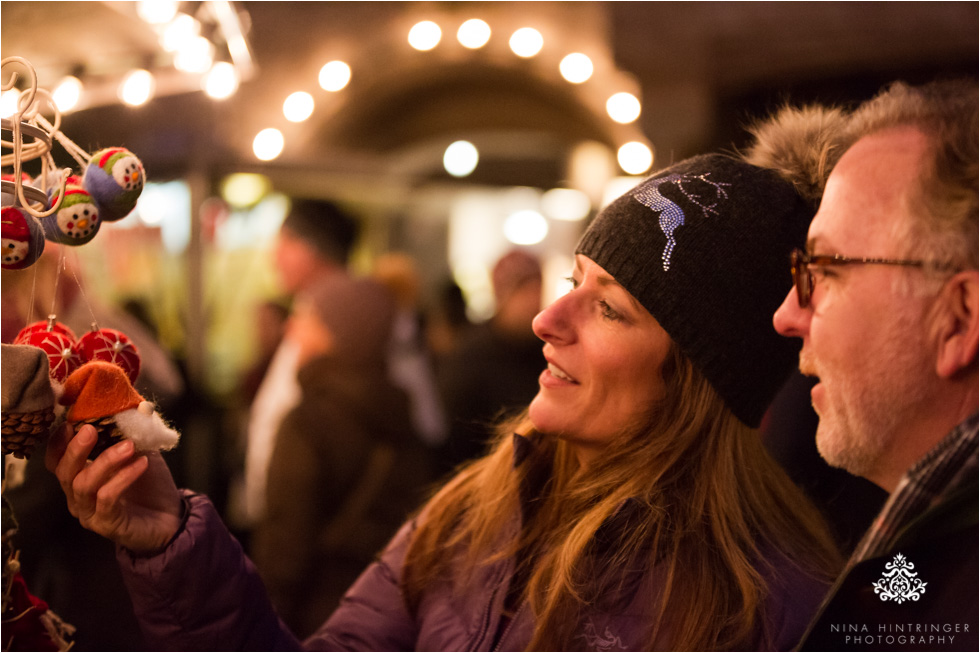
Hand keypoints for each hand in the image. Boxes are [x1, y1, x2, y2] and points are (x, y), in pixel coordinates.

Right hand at [46, 423, 182, 552]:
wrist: (170, 518)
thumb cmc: (150, 483)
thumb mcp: (137, 452)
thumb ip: (125, 434)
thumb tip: (125, 408)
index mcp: (79, 477)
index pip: (56, 460)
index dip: (58, 442)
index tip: (70, 421)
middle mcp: (78, 496)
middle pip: (64, 472)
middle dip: (75, 449)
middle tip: (91, 429)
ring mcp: (89, 513)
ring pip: (83, 485)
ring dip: (105, 461)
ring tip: (129, 445)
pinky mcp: (106, 524)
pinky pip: (107, 498)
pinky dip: (123, 478)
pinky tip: (142, 463)